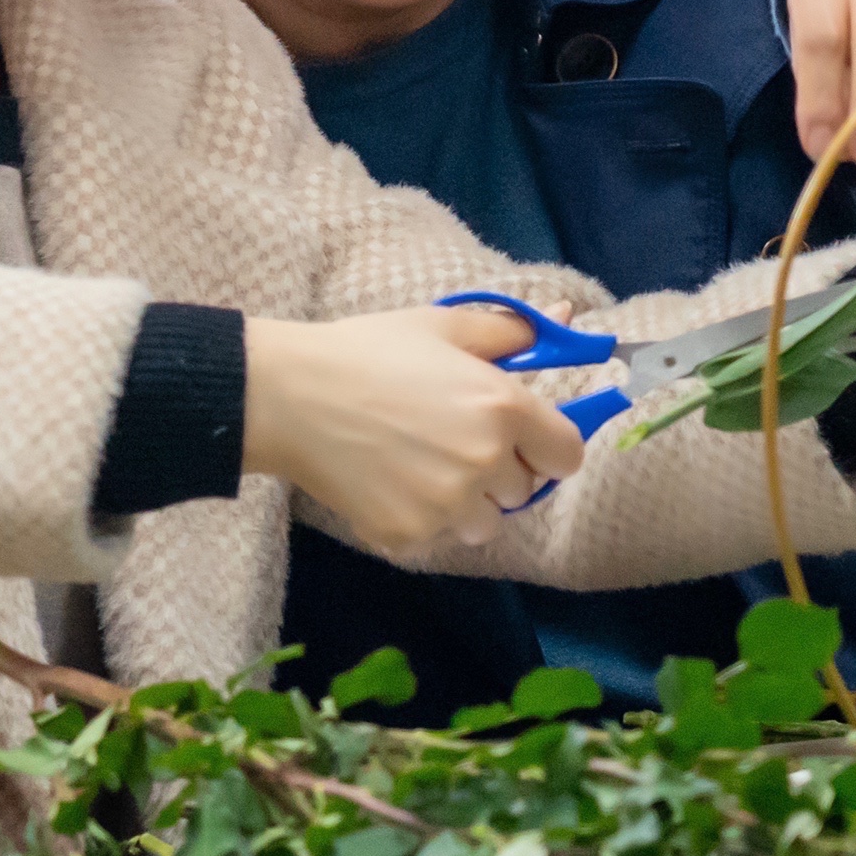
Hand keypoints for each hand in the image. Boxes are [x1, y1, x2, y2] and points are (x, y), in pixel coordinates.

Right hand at [241, 303, 589, 551]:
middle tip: (449, 440)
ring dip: (464, 503)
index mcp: (504, 407)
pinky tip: (387, 482)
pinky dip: (419, 519)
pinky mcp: (409, 535)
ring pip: (484, 523)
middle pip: (524, 491)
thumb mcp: (442, 327)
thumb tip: (567, 318)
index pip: (567, 456)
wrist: (289, 396)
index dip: (548, 448)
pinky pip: (437, 537)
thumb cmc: (367, 352)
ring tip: (418, 465)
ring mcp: (446, 505)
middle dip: (498, 471)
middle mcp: (485, 461)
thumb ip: (511, 330)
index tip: (524, 441)